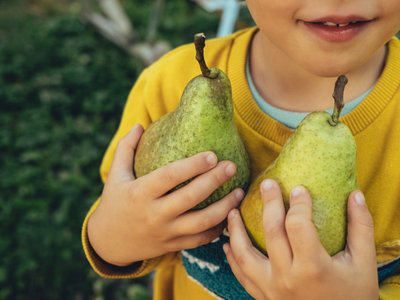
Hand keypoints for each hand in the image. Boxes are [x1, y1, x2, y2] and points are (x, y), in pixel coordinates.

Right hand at [87, 124, 243, 265]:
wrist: (109, 243)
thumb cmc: (114, 203)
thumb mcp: (115, 176)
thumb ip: (125, 149)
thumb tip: (138, 125)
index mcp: (140, 193)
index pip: (169, 176)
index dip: (192, 166)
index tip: (212, 154)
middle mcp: (154, 214)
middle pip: (190, 197)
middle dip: (214, 181)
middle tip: (232, 166)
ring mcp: (165, 232)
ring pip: (201, 222)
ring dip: (224, 207)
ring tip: (240, 192)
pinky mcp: (172, 246)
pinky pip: (200, 239)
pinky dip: (217, 228)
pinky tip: (229, 214)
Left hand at [224, 179, 377, 299]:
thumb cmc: (355, 296)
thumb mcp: (364, 263)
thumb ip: (361, 227)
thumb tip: (356, 194)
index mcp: (313, 267)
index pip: (298, 225)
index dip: (298, 203)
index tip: (299, 189)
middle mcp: (288, 278)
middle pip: (271, 232)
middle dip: (268, 204)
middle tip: (266, 184)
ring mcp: (272, 290)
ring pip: (244, 255)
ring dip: (235, 231)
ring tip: (232, 212)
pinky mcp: (265, 298)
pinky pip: (242, 276)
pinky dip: (232, 259)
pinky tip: (227, 245)